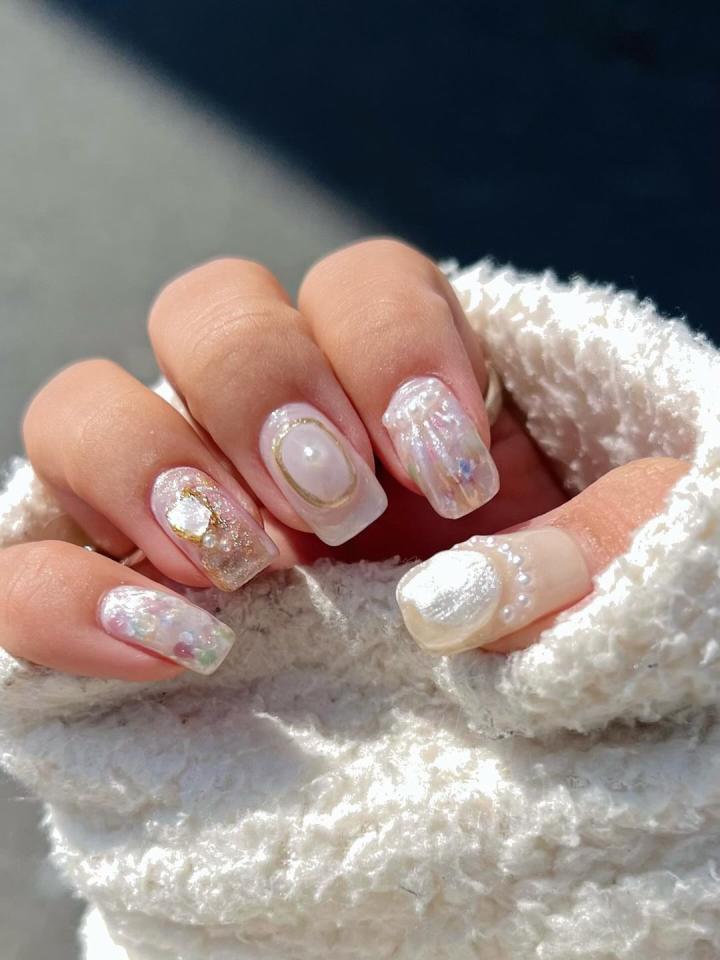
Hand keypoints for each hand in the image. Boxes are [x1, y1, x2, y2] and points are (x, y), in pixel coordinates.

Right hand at [2, 240, 685, 677]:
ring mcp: (167, 506)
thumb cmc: (534, 640)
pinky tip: (166, 646)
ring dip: (153, 467)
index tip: (450, 470)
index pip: (357, 282)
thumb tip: (486, 591)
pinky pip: (19, 571)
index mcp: (382, 389)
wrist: (463, 753)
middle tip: (336, 509)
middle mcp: (259, 426)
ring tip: (246, 569)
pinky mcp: (99, 597)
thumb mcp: (597, 580)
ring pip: (82, 403)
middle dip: (264, 392)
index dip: (392, 346)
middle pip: (205, 309)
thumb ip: (596, 548)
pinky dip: (66, 600)